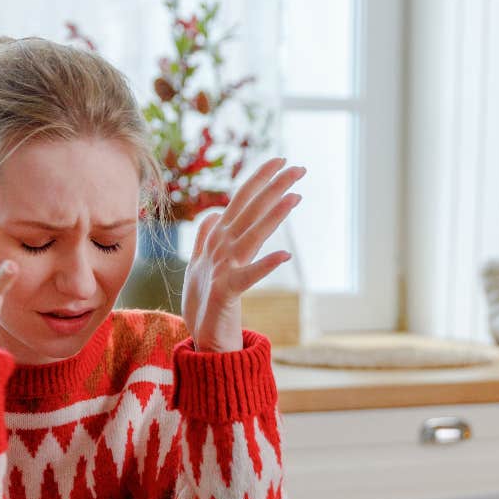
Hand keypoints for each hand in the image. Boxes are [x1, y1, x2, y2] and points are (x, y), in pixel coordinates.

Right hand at [181, 157, 304, 352]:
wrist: (201, 338)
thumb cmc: (204, 302)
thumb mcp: (200, 265)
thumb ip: (205, 237)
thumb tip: (214, 213)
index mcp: (217, 240)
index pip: (239, 201)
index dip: (258, 179)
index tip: (280, 160)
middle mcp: (219, 248)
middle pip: (248, 211)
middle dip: (272, 187)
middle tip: (298, 168)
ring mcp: (221, 269)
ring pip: (250, 236)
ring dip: (271, 216)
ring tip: (294, 197)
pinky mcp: (225, 293)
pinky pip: (247, 277)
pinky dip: (264, 266)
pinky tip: (284, 256)